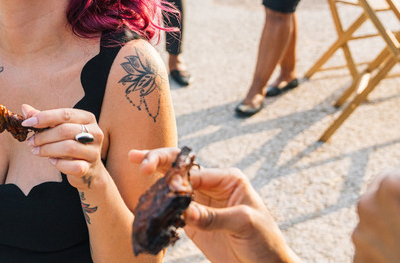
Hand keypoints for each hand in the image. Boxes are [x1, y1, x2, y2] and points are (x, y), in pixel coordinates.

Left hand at [22, 104, 102, 189]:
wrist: (89, 170)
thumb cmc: (71, 145)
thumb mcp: (60, 129)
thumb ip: (44, 119)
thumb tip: (25, 108)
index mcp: (87, 118)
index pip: (65, 114)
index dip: (44, 117)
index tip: (27, 123)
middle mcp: (95, 132)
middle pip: (65, 130)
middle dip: (43, 136)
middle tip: (30, 142)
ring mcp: (94, 151)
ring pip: (68, 147)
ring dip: (47, 149)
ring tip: (36, 151)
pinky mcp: (89, 167)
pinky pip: (72, 165)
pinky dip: (58, 163)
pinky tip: (51, 161)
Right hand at [129, 148, 299, 262]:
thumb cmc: (265, 241)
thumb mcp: (244, 223)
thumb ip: (213, 216)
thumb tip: (184, 211)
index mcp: (227, 180)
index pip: (194, 172)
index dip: (175, 176)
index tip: (162, 184)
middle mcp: (212, 188)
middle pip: (180, 170)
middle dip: (157, 160)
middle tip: (135, 158)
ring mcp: (201, 205)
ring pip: (172, 188)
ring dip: (154, 180)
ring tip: (133, 164)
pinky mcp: (194, 224)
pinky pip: (172, 211)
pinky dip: (158, 206)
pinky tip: (145, 200)